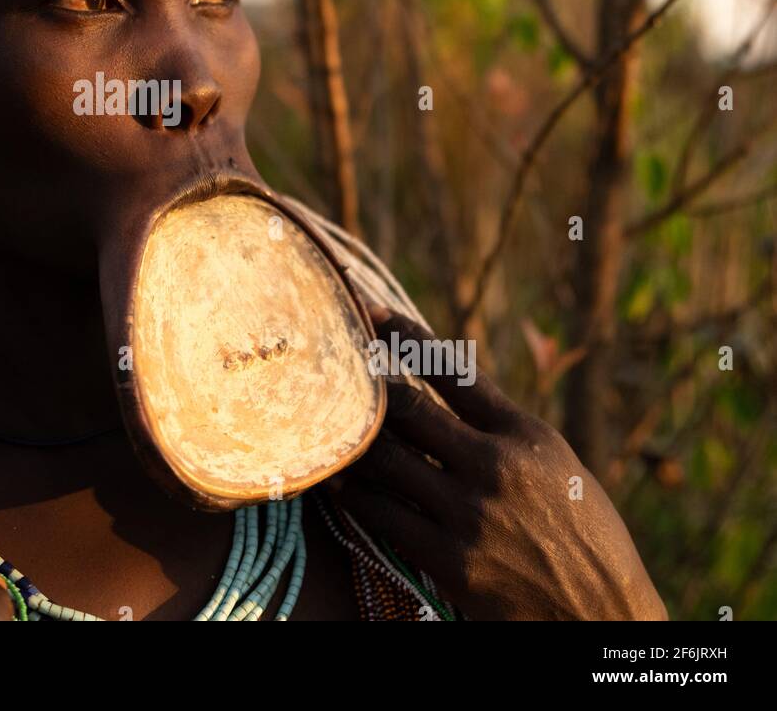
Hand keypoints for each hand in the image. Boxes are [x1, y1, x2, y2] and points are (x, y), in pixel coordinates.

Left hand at [331, 310, 667, 620]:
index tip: (369, 311)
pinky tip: (334, 481)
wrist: (605, 616)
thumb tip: (443, 396)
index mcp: (526, 434)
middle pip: (407, 408)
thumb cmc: (583, 537)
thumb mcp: (556, 466)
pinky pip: (381, 515)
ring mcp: (470, 512)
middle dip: (364, 387)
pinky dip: (352, 494)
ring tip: (321, 426)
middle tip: (330, 369)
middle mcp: (495, 464)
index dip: (404, 334)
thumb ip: (502, 433)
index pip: (453, 369)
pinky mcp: (450, 560)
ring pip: (385, 460)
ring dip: (350, 442)